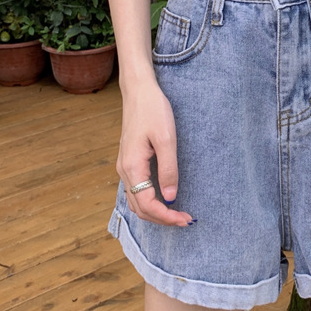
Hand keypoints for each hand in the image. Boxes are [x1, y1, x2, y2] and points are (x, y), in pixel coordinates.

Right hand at [116, 78, 193, 226]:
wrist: (139, 91)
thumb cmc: (153, 110)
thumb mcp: (166, 138)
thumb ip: (168, 169)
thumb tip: (170, 197)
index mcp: (132, 166)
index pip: (147, 204)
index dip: (166, 216)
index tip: (185, 218)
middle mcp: (124, 170)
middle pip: (140, 208)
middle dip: (162, 218)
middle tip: (186, 220)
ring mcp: (125, 166)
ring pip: (136, 201)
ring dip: (156, 212)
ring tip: (177, 213)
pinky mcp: (129, 161)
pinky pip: (136, 190)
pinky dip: (149, 201)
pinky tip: (164, 199)